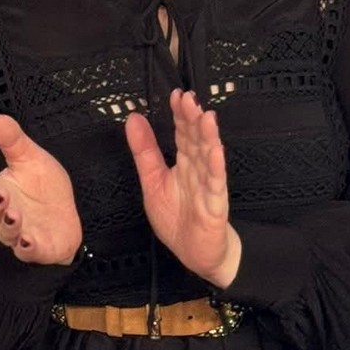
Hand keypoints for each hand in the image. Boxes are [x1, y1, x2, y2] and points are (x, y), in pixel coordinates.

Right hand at [0, 114, 82, 265]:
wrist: (67, 216)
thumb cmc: (44, 188)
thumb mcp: (31, 158)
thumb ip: (13, 141)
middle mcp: (4, 217)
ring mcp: (20, 234)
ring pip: (6, 234)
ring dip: (8, 225)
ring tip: (14, 213)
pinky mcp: (38, 249)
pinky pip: (27, 252)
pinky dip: (26, 248)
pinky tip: (28, 239)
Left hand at [124, 90, 240, 288]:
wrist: (196, 255)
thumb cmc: (177, 219)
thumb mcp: (152, 182)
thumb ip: (144, 152)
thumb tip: (133, 118)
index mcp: (184, 164)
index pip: (183, 134)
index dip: (180, 115)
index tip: (176, 95)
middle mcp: (198, 171)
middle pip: (196, 141)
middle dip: (193, 119)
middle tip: (188, 98)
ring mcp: (209, 187)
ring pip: (208, 158)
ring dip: (208, 137)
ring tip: (206, 117)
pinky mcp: (215, 206)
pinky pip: (215, 185)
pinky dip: (215, 168)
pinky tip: (215, 151)